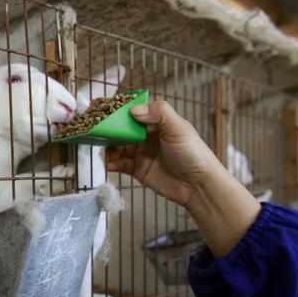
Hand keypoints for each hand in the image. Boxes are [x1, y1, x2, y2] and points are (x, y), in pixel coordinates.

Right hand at [105, 100, 220, 206]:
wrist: (198, 185)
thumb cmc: (193, 153)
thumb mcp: (178, 128)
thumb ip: (159, 113)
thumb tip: (133, 110)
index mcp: (158, 122)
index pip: (135, 112)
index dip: (120, 111)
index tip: (105, 110)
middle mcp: (148, 136)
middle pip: (123, 130)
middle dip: (111, 131)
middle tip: (99, 133)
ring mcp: (142, 153)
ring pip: (119, 147)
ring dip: (110, 149)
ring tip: (109, 153)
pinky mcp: (138, 170)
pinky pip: (120, 164)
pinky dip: (113, 164)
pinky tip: (110, 164)